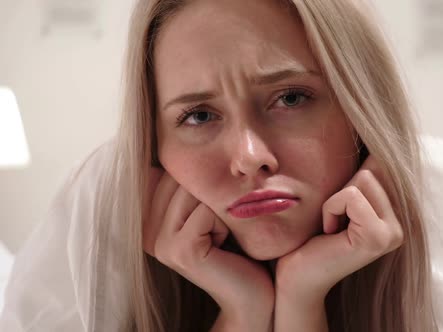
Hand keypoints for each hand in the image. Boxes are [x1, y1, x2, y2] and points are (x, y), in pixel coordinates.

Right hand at [142, 168, 273, 328]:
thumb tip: (170, 143)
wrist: (251, 293)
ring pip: (194, 192)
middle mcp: (146, 231)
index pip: (165, 170)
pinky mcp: (181, 251)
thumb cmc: (233, 246)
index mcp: (147, 219)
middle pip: (180, 178)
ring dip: (219, 209)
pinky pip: (207, 211)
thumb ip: (184, 185)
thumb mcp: (206, 210)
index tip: (205, 213)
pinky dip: (225, 223)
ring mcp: (160, 243)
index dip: (195, 182)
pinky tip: (224, 244)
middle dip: (209, 194)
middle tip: (216, 226)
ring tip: (220, 234)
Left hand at [275, 154, 403, 304]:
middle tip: (333, 222)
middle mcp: (399, 225)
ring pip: (362, 179)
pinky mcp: (377, 237)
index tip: (338, 212)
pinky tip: (329, 234)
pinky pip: (350, 196)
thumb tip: (373, 140)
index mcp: (394, 214)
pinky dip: (331, 209)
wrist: (296, 277)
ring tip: (332, 228)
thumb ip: (359, 177)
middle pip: (370, 171)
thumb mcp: (338, 200)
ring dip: (334, 201)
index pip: (378, 166)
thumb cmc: (310, 237)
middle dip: (341, 191)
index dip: (348, 182)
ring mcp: (392, 233)